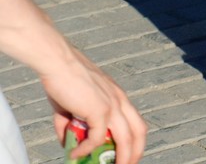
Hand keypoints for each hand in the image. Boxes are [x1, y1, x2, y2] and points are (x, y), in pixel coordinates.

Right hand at [40, 44, 145, 163]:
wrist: (57, 62)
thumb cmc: (63, 79)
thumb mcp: (72, 106)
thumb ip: (72, 125)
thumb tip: (68, 144)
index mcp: (117, 96)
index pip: (136, 123)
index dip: (135, 142)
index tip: (127, 156)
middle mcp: (119, 100)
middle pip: (138, 133)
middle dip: (133, 155)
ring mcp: (111, 105)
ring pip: (126, 140)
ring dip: (120, 159)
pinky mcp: (99, 110)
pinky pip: (95, 139)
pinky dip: (85, 150)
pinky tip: (75, 154)